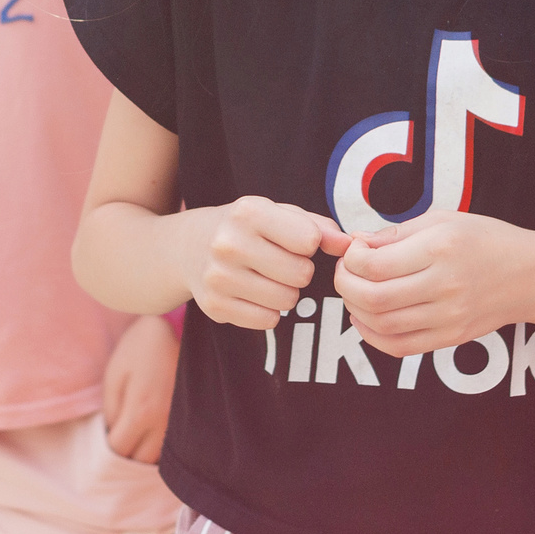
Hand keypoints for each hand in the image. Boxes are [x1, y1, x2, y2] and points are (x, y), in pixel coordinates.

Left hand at [102, 314, 178, 462]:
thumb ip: (112, 409)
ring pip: (160, 456)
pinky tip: (154, 429)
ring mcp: (181, 421)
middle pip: (141, 459)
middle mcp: (164, 422)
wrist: (178, 327)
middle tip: (122, 434)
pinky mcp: (192, 418)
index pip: (120, 448)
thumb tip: (114, 433)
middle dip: (128, 451)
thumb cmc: (141, 348)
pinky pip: (174, 444)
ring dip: (145, 451)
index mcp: (141, 411)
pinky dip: (162, 444)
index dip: (110, 445)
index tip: (109, 434)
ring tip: (137, 433)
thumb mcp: (115, 373)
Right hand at [181, 197, 347, 329]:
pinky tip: (253, 294)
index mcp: (247, 212)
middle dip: (299, 271)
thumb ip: (317, 226)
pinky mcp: (214, 307)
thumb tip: (348, 245)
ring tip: (266, 277)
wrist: (186, 247)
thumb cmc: (245, 228)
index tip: (293, 241)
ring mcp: (218, 277)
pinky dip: (268, 311)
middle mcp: (228, 243)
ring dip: (286, 292)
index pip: (308, 240)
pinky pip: (268, 321)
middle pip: (300, 274)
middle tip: (280, 263)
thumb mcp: (277, 213)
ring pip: (287, 301)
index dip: (309, 244)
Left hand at [332, 212, 525, 357]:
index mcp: (440, 248)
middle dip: (346, 285)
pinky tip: (365, 320)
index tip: (353, 250)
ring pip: (382, 325)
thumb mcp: (443, 219)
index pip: (376, 264)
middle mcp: (444, 286)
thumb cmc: (485, 240)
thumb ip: (397, 233)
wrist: (530, 275)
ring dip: (355, 309)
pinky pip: (400, 347)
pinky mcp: (451, 338)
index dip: (352, 259)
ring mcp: (448, 317)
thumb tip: (357, 243)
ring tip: (355, 292)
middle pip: (374, 298)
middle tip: (346, 272)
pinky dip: (372, 336)